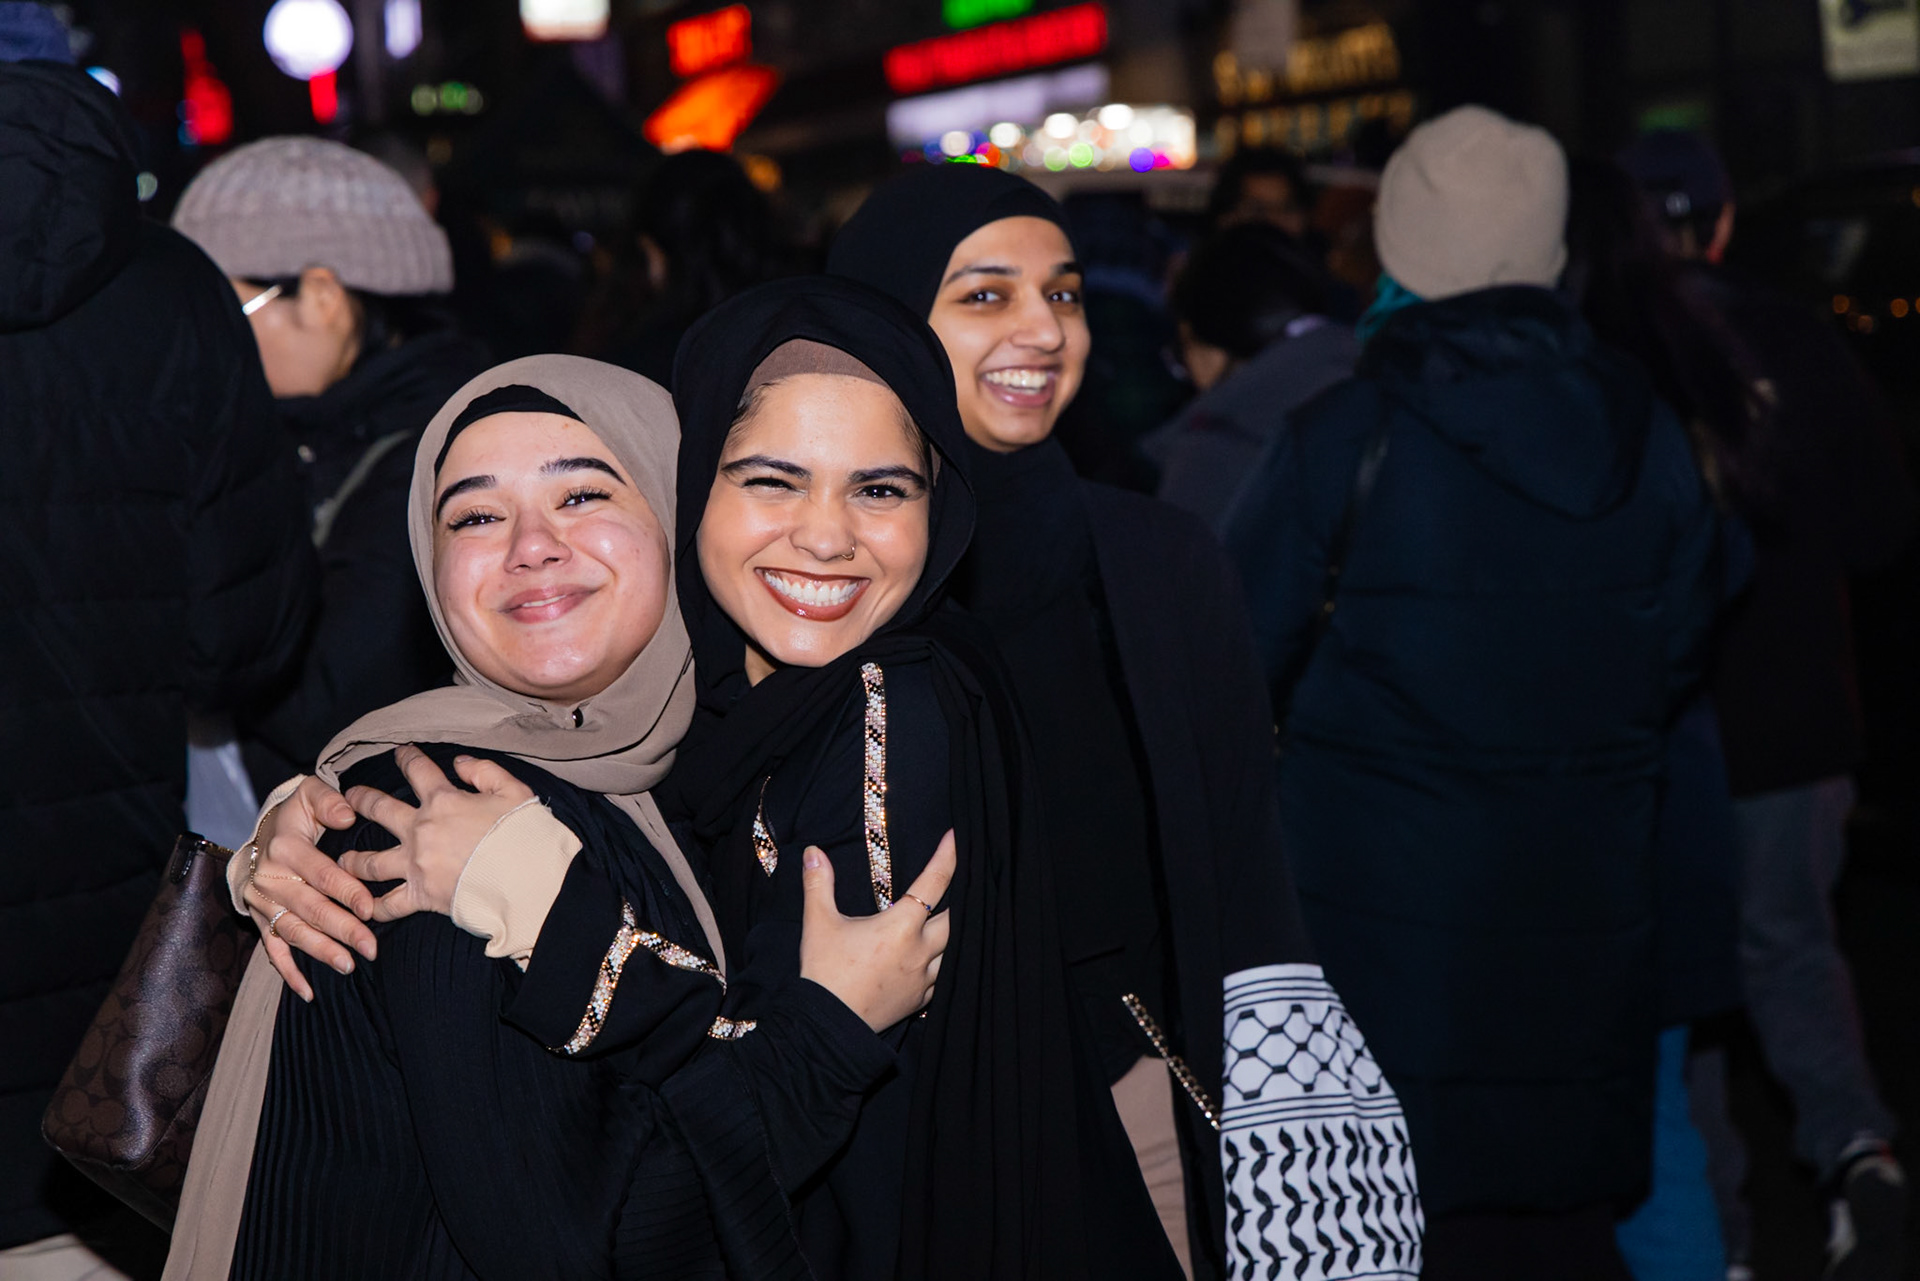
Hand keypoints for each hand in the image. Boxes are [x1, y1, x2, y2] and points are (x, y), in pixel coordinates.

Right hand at [241, 776, 373, 1000]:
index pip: (321, 874)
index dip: (346, 891)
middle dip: (341, 930)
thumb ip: (329, 800)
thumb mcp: (309, 794)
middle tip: (370, 948)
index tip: (371, 908)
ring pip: (292, 931)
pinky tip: (308, 991)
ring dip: (320, 951)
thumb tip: (348, 814)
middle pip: (310, 908)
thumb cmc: (296, 813)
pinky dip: (288, 971)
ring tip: (348, 965)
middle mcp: (270, 877)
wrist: (261, 830)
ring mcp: (262, 901)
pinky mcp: (258, 917)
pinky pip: (272, 948)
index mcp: (286, 847)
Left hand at [338, 745, 537, 923]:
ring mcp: (416, 864)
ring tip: (342, 859)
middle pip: (380, 810)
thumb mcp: (513, 790)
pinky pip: (389, 904)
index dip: (408, 758)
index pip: (419, 771)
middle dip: (361, 800)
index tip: (400, 752)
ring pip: (371, 861)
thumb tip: (459, 763)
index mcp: (443, 801)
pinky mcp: (420, 895)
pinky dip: (375, 907)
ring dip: (353, 859)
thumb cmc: (523, 833)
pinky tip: (364, 908)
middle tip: (350, 797)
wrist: (526, 878)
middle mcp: (421, 830)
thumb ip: (484, 771)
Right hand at [799, 830, 954, 1030]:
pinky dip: (947, 965)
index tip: (958, 837)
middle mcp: (919, 951)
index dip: (948, 857)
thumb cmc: (823, 973)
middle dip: (964, 899)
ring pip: (956, 950)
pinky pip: (944, 979)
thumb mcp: (818, 924)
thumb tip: (813, 852)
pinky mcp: (918, 1000)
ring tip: (962, 919)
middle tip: (970, 881)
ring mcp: (923, 979)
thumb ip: (818, 884)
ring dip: (959, 934)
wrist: (825, 1029)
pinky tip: (943, 960)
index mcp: (899, 927)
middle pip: (957, 919)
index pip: (933, 883)